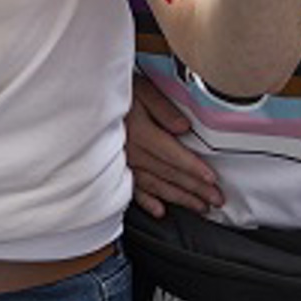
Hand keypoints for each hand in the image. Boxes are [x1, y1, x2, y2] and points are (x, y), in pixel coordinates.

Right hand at [126, 74, 220, 216]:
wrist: (84, 97)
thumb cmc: (114, 90)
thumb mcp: (140, 88)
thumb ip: (162, 108)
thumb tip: (183, 128)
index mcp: (141, 132)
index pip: (174, 155)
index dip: (194, 169)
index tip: (212, 181)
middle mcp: (132, 152)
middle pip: (169, 174)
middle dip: (195, 189)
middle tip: (216, 201)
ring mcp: (122, 163)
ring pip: (155, 185)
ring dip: (179, 198)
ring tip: (199, 207)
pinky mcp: (112, 167)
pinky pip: (132, 189)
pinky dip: (147, 202)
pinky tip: (160, 211)